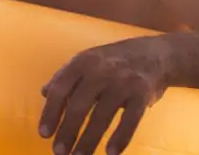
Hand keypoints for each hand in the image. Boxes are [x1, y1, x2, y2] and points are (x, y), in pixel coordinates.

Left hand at [38, 37, 171, 154]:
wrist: (155, 54)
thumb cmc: (112, 61)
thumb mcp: (86, 61)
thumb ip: (65, 76)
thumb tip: (44, 93)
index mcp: (82, 62)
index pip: (60, 88)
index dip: (50, 112)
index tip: (44, 134)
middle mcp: (100, 70)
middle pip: (79, 104)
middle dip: (67, 131)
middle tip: (59, 152)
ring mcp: (123, 81)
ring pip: (102, 116)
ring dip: (88, 140)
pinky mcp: (142, 93)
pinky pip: (130, 119)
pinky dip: (120, 138)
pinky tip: (110, 153)